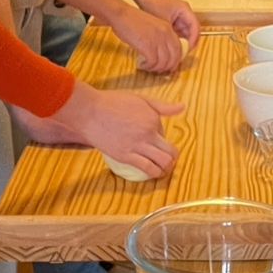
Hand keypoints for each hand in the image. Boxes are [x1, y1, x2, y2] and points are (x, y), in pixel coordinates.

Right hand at [10, 83, 181, 178]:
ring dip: (166, 167)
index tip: (154, 139)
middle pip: (170, 152)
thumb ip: (162, 106)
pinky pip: (147, 168)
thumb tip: (182, 107)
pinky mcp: (125, 156)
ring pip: (162, 162)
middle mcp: (148, 134)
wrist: (90, 112)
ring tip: (164, 168)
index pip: (166, 134)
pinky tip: (154, 173)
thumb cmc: (113, 103)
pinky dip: (154, 173)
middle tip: (169, 159)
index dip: (162, 138)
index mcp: (152, 119)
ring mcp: (137, 146)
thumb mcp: (140, 99)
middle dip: (173, 157)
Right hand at [108, 3, 184, 72]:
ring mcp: (157, 40)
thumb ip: (160, 38)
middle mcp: (165, 34)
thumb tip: (163, 54)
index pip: (179, 49)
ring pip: (163, 62)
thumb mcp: (153, 27)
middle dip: (167, 67)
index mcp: (168, 29)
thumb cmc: (133, 21)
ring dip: (156, 68)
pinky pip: (152, 62)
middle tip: (159, 70)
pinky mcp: (147, 45)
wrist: (122, 15)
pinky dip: (148, 67)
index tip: (170, 66)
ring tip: (148, 67)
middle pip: (174, 57)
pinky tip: (142, 65)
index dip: (175, 60)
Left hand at [140, 0, 200, 51]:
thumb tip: (176, 47)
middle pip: (192, 30)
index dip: (193, 39)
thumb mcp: (163, 21)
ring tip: (177, 50)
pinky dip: (177, 38)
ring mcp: (180, 17)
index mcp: (185, 10)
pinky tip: (172, 45)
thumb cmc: (152, 4)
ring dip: (183, 41)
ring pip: (186, 32)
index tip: (188, 48)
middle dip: (189, 42)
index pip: (195, 26)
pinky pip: (179, 31)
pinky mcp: (175, 20)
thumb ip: (171, 34)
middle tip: (183, 52)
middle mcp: (185, 13)